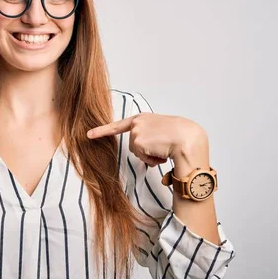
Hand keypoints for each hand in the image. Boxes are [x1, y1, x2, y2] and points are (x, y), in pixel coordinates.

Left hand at [86, 112, 202, 167]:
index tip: (89, 135)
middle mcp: (137, 122)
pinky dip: (152, 160)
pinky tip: (162, 152)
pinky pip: (142, 158)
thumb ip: (150, 135)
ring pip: (137, 153)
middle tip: (162, 146)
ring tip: (164, 148)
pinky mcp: (138, 141)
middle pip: (134, 146)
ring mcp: (136, 131)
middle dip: (147, 152)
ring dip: (151, 156)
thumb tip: (146, 149)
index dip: (103, 131)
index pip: (119, 126)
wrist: (188, 138)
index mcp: (144, 118)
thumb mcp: (163, 129)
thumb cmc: (182, 135)